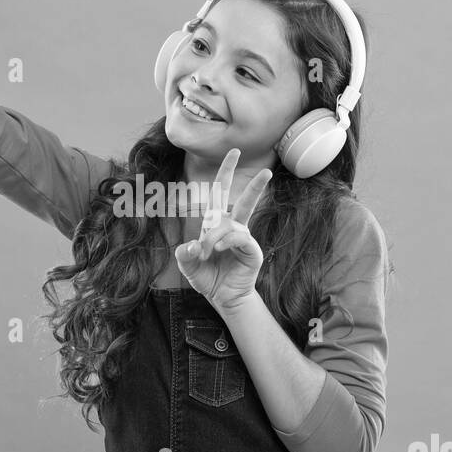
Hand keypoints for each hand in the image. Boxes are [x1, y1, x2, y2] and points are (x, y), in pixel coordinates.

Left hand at [174, 148, 272, 313]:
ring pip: (232, 224)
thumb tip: (193, 245)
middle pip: (243, 201)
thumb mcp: (187, 265)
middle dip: (255, 186)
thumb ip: (184, 254)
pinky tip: (218, 250)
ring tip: (209, 251)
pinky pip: (239, 238)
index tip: (234, 152)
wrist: (221, 298)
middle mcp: (232, 227)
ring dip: (215, 235)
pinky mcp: (251, 251)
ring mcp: (243, 238)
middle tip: (267, 172)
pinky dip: (226, 242)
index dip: (226, 172)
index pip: (220, 192)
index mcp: (215, 223)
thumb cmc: (206, 277)